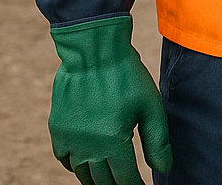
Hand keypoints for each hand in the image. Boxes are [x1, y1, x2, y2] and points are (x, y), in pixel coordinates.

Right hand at [49, 16, 171, 184]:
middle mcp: (88, 147)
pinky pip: (64, 158)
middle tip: (125, 184)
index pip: (125, 179)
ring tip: (107, 180)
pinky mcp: (58, 129)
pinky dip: (74, 166)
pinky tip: (85, 164)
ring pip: (81, 173)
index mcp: (113, 142)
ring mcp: (69, 139)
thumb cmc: (127, 76)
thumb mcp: (150, 105)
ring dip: (95, 180)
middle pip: (101, 181)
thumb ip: (157, 140)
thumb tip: (164, 168)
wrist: (94, 51)